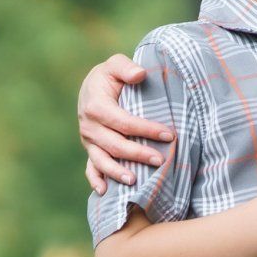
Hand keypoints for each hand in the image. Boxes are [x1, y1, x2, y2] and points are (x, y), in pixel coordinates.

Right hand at [80, 54, 173, 193]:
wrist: (91, 86)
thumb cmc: (109, 76)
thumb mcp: (114, 64)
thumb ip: (126, 67)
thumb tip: (140, 75)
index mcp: (96, 107)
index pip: (124, 122)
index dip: (146, 129)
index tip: (169, 134)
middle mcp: (89, 126)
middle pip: (115, 145)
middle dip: (138, 154)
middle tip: (161, 160)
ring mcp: (88, 140)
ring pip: (102, 160)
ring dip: (117, 172)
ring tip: (135, 181)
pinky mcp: (90, 149)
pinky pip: (90, 167)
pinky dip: (96, 180)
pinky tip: (105, 192)